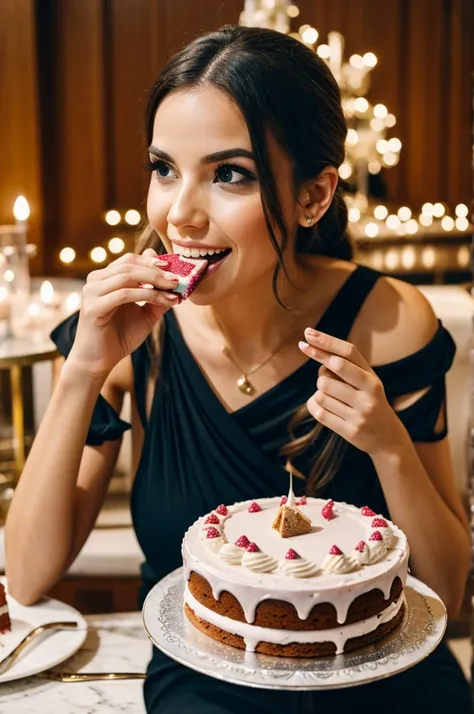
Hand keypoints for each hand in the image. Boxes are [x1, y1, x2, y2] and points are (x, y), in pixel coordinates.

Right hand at [67, 248, 178, 377]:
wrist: (99, 362)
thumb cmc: (120, 337)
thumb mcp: (146, 314)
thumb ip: (157, 297)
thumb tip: (174, 280)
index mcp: (105, 279)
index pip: (129, 260)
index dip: (151, 260)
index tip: (172, 267)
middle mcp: (95, 281)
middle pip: (129, 265)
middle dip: (156, 271)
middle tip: (177, 279)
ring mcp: (91, 293)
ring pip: (127, 277)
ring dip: (154, 282)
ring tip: (173, 290)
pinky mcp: (92, 308)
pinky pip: (123, 295)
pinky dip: (147, 295)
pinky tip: (164, 300)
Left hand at [299, 328, 406, 457]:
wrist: (386, 439)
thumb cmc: (369, 403)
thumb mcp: (366, 383)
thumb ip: (346, 366)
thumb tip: (313, 348)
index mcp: (373, 379)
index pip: (348, 352)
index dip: (326, 341)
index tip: (307, 334)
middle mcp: (369, 394)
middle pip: (333, 368)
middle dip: (322, 371)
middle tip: (324, 377)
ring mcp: (360, 414)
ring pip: (321, 392)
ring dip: (319, 392)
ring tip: (331, 398)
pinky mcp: (349, 431)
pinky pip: (319, 412)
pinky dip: (314, 406)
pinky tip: (323, 407)